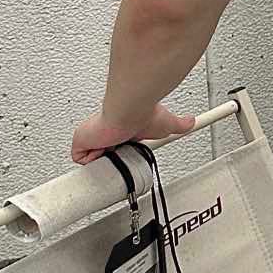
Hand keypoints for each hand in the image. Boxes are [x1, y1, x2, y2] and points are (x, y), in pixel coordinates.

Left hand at [70, 102, 196, 166]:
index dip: (122, 154)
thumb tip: (192, 121)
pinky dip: (90, 161)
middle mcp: (105, 132)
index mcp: (120, 129)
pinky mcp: (81, 141)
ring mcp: (92, 136)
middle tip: (123, 162)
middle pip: (102, 154)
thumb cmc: (144, 114)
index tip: (127, 159)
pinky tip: (103, 154)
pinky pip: (80, 158)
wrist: (129, 110)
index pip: (116, 145)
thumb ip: (180, 124)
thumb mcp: (167, 123)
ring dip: (103, 162)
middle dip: (112, 160)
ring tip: (115, 158)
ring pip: (91, 159)